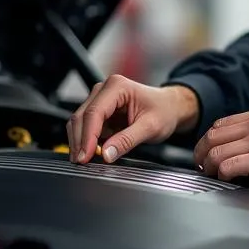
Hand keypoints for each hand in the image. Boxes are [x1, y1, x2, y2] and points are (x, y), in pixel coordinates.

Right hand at [66, 76, 199, 163]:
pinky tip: (92, 152)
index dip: (87, 137)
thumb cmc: (164, 111)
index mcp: (117, 86)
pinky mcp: (99, 110)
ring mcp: (100, 99)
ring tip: (86, 160)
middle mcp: (104, 89)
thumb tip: (106, 155)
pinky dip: (86, 141)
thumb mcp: (150, 128)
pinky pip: (86, 127)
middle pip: (81, 117)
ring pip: (79, 122)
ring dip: (80, 142)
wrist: (170, 107)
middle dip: (79, 141)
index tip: (85, 156)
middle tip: (81, 162)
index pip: (94, 113)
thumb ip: (127, 141)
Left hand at [194, 106, 248, 203]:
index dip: (208, 140)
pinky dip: (221, 176)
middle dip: (201, 153)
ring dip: (209, 167)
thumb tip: (232, 147)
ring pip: (216, 152)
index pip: (221, 123)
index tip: (205, 152)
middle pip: (213, 135)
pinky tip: (227, 180)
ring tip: (212, 175)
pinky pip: (226, 167)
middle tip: (202, 166)